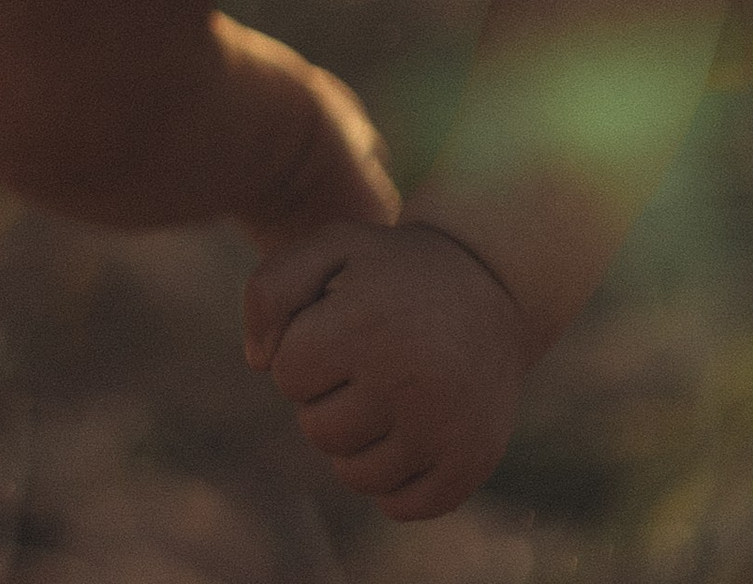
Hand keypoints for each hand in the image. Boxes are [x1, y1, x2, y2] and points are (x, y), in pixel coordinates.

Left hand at [243, 219, 529, 520]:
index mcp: (367, 322)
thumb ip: (270, 290)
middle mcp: (408, 380)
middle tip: (364, 362)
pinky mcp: (468, 465)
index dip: (305, 351)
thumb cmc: (396, 270)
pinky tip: (410, 430)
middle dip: (327, 398)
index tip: (337, 328)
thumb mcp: (333, 246)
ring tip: (386, 393)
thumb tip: (256, 362)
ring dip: (357, 440)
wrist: (496, 284)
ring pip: (354, 476)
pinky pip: (399, 506)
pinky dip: (394, 478)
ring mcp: (443, 429)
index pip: (289, 374)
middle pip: (317, 430)